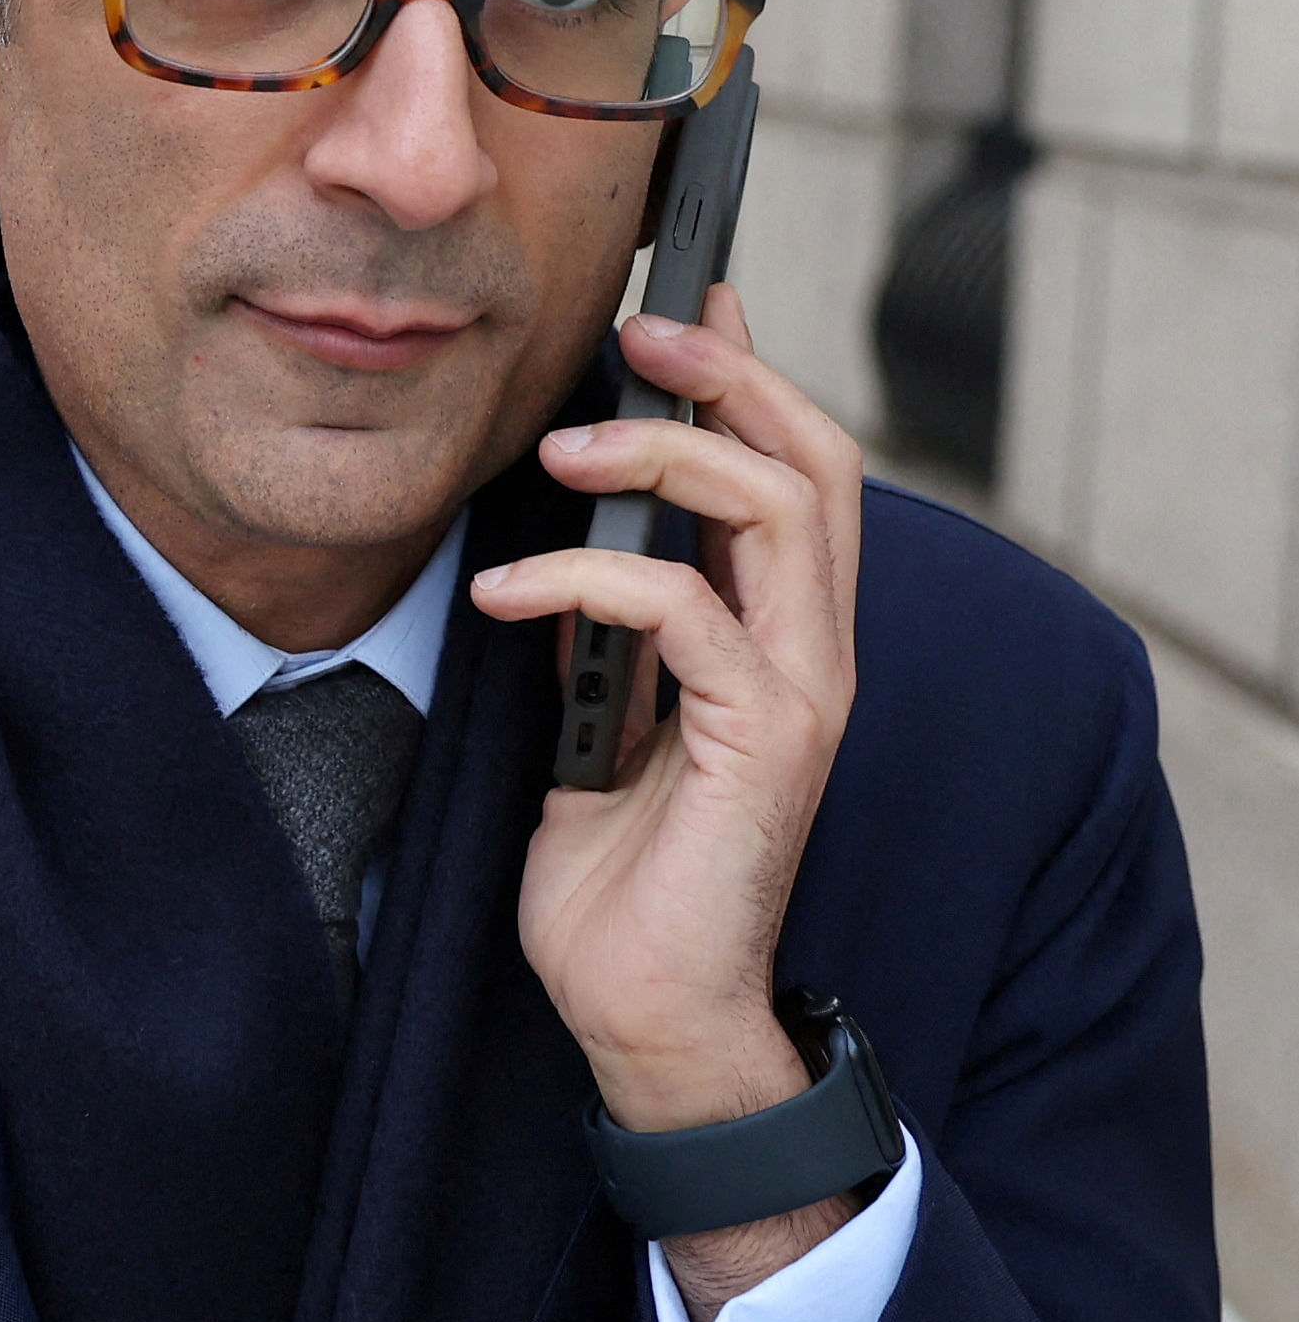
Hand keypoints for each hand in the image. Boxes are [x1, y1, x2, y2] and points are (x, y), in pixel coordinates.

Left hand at [469, 287, 862, 1321]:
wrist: (645, 1015)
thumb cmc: (624, 885)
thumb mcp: (602, 727)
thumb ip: (612, 638)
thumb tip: (571, 546)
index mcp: (782, 640)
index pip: (795, 471)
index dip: (749, 378)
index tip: (681, 307)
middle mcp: (813, 653)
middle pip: (813, 460)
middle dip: (729, 374)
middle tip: (636, 329)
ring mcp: (801, 695)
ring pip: (777, 508)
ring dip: (666, 452)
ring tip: (565, 441)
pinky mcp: (764, 744)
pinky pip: (687, 613)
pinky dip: (590, 577)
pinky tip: (507, 590)